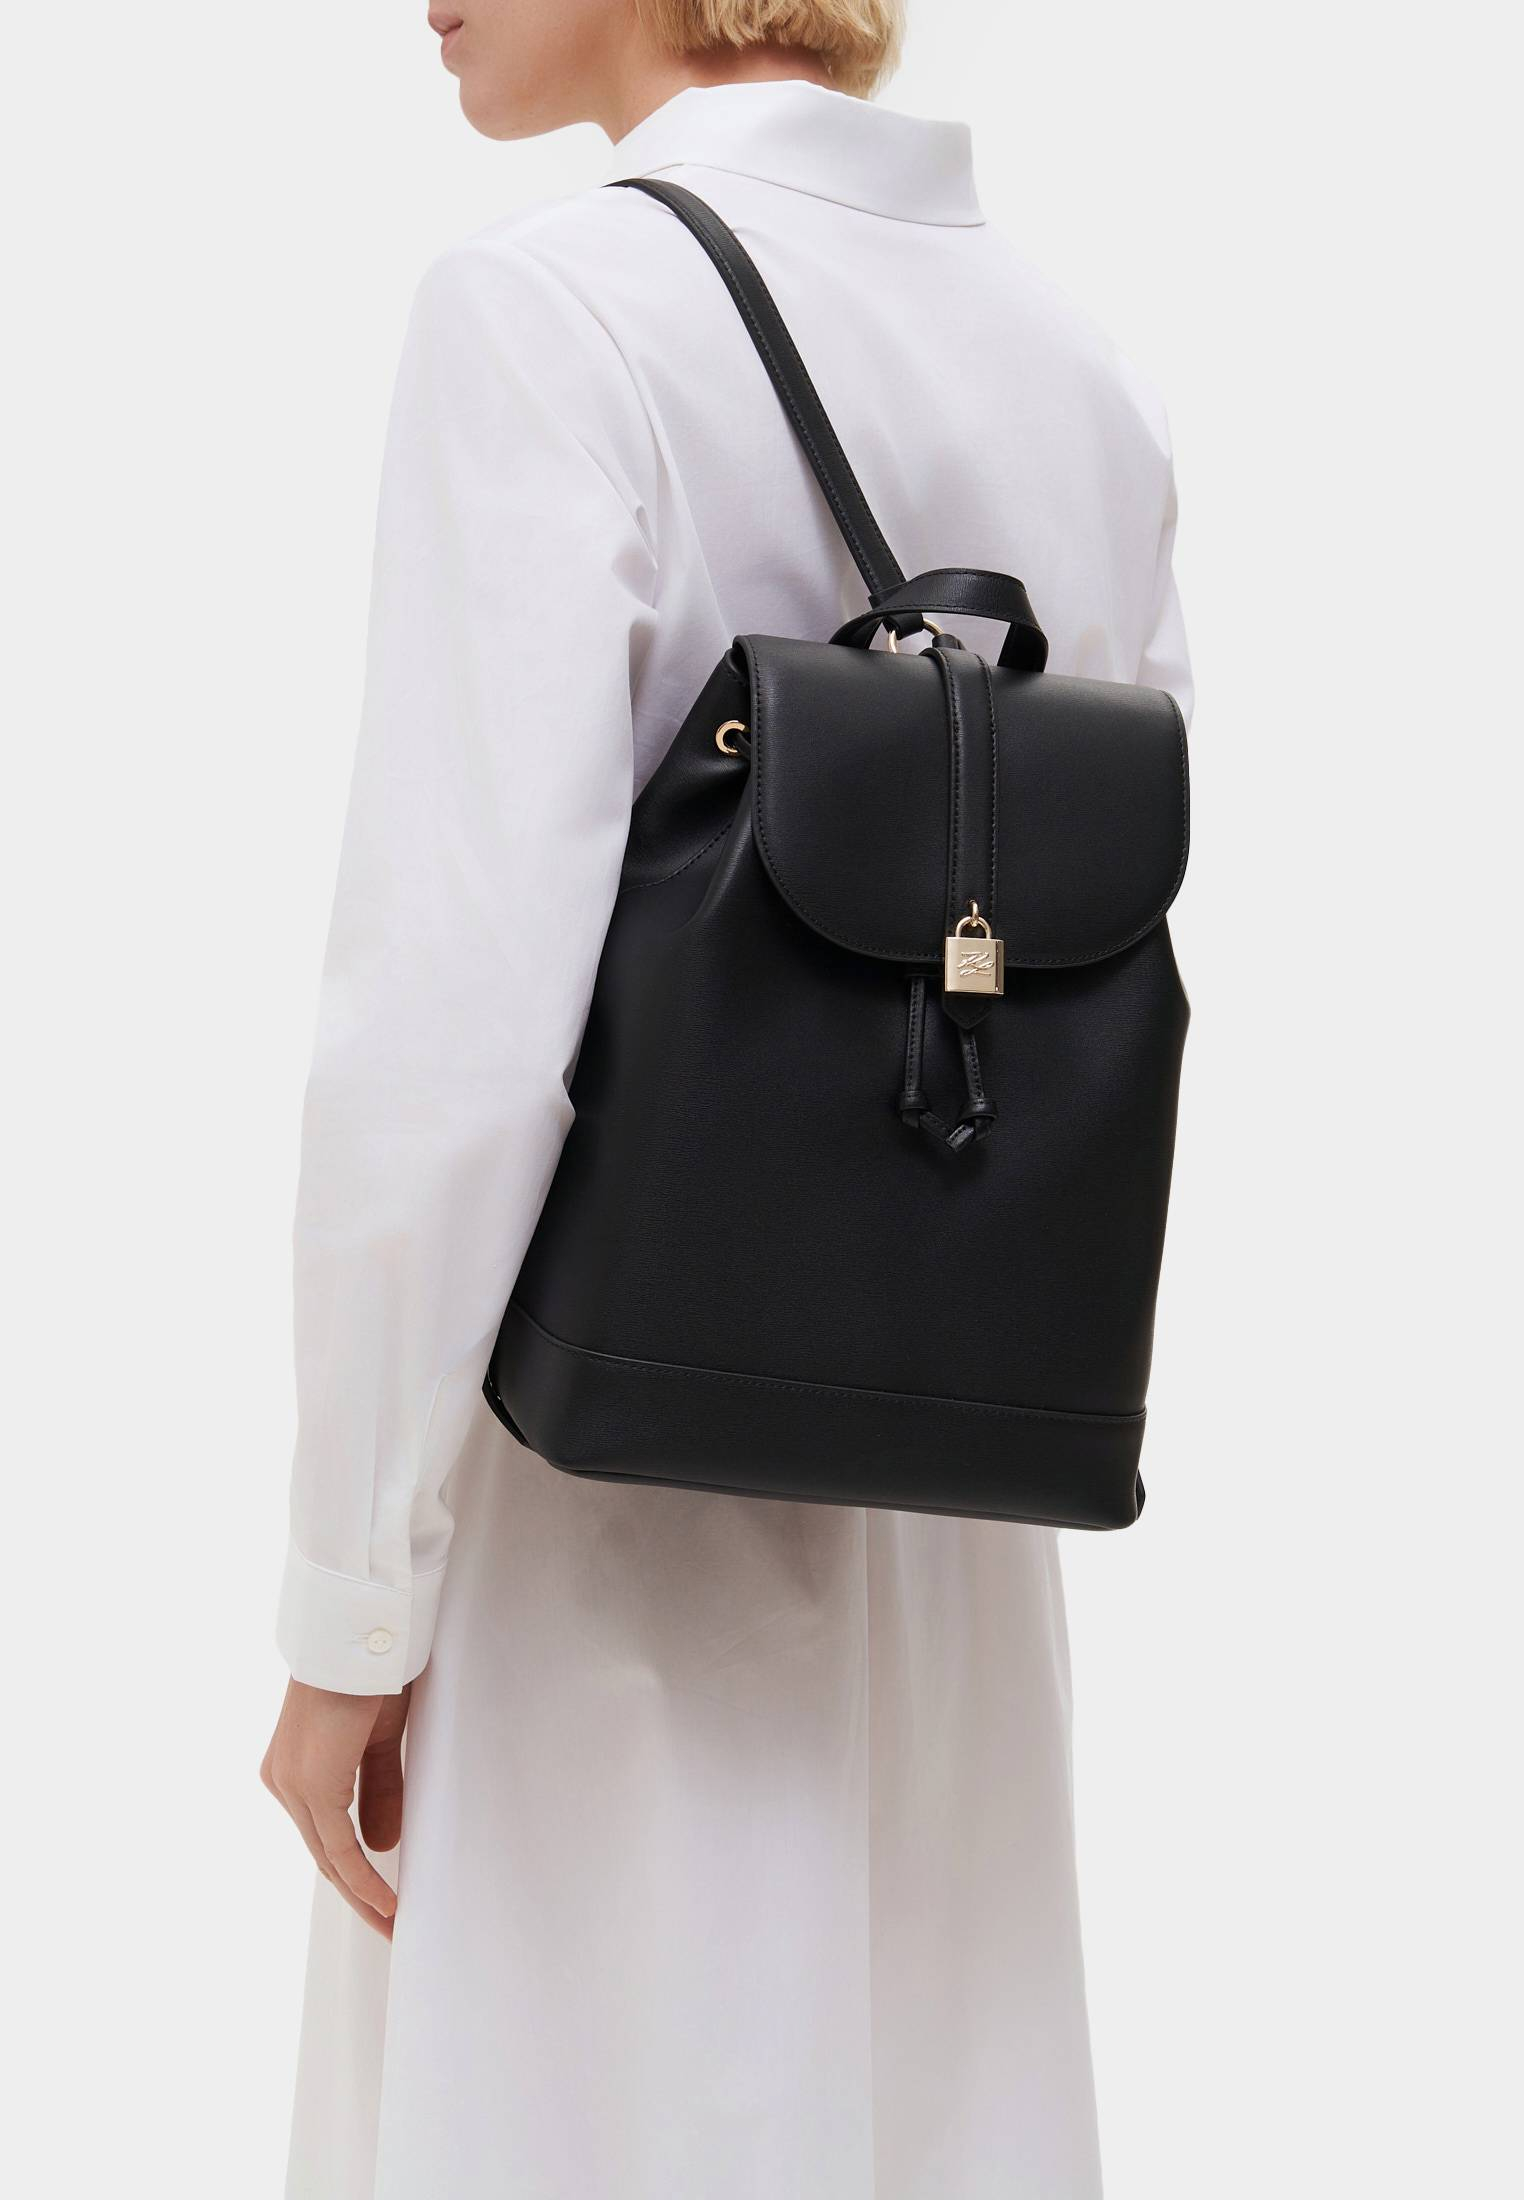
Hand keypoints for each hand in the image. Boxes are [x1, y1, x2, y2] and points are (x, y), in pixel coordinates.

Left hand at [262, 1678, 410, 1937]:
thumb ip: (378, 1791)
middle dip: (358, 1893)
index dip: (354, 1869)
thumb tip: (381, 1847)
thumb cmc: (371, 1676)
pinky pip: (337, 1847)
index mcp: (295, 1768)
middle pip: (323, 1854)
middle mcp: (283, 1781)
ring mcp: (292, 1785)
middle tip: (390, 1923)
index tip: (384, 1896)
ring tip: (393, 1922)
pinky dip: (362, 1877)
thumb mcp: (379, 1742)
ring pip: (328, 1857)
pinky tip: (385, 1900)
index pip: (324, 1833)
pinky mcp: (310, 1787)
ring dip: (362, 1894)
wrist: (359, 1639)